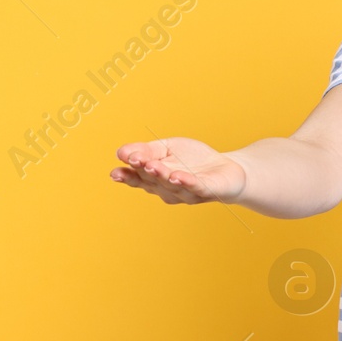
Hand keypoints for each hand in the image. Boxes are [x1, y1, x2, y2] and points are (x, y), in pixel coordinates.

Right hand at [110, 137, 246, 204]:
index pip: (138, 179)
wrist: (226, 169)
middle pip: (153, 180)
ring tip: (153, 166)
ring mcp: (187, 192)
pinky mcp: (207, 190)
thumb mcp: (167, 149)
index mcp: (156, 180)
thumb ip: (146, 150)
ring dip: (162, 175)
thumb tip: (122, 152)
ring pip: (172, 184)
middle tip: (135, 160)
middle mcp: (169, 189)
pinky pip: (195, 187)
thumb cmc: (193, 160)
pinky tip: (178, 176)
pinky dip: (186, 182)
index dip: (127, 176)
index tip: (115, 172)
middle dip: (143, 170)